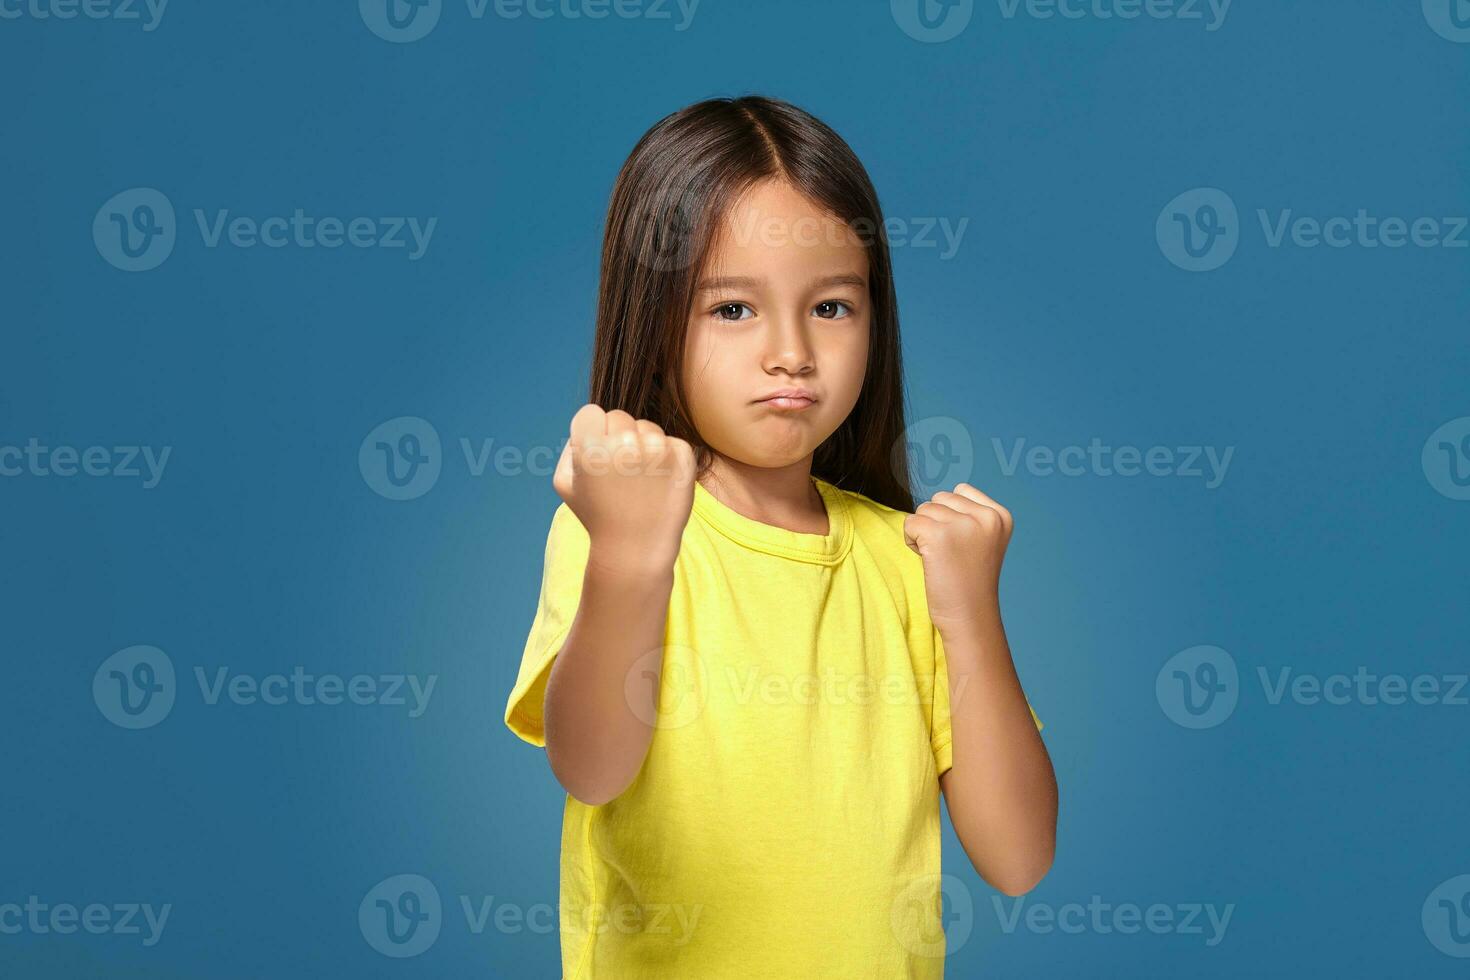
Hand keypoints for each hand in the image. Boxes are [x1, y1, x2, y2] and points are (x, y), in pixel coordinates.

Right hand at [553, 404, 696, 573]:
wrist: (636, 548)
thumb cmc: (597, 515)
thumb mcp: (566, 483)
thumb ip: (570, 446)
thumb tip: (591, 422)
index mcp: (590, 449)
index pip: (590, 412)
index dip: (592, 432)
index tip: (596, 455)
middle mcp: (624, 445)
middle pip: (619, 416)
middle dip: (617, 437)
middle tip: (619, 473)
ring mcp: (657, 450)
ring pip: (647, 426)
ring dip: (643, 445)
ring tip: (639, 481)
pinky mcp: (682, 457)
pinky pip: (671, 441)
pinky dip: (666, 458)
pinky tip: (658, 484)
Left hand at [903, 483, 1013, 633]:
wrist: (969, 617)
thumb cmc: (969, 582)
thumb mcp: (982, 540)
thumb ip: (968, 515)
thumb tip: (935, 499)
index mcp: (1000, 516)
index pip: (960, 491)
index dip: (951, 515)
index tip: (962, 545)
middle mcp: (986, 517)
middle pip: (939, 499)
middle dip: (936, 523)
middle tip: (950, 554)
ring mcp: (963, 525)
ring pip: (923, 509)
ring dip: (923, 532)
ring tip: (941, 559)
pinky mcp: (939, 536)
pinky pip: (910, 523)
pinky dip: (911, 541)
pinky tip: (928, 561)